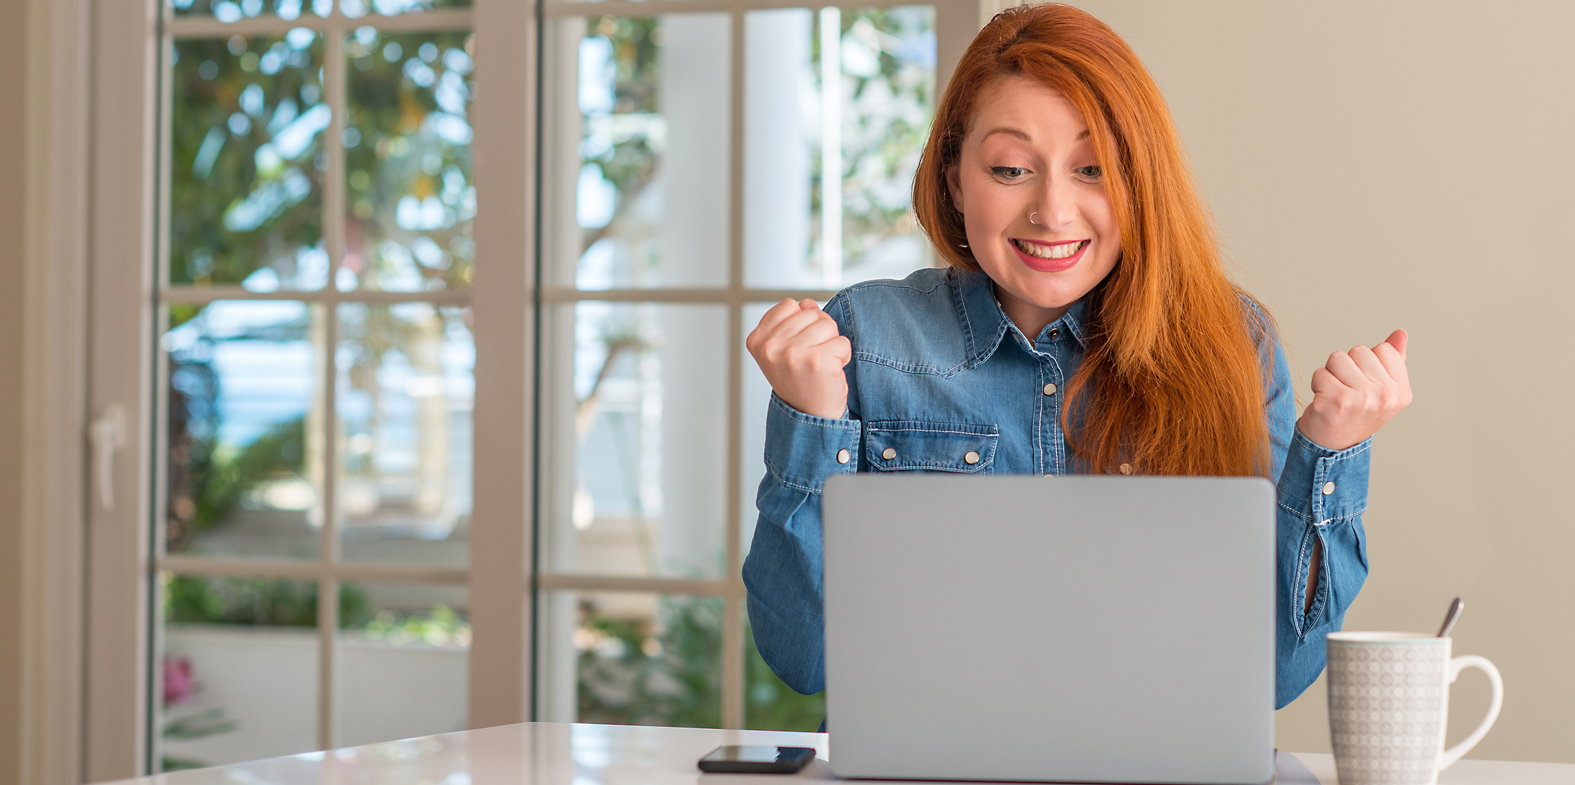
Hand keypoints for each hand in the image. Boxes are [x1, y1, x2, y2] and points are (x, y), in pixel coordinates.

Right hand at [746, 298, 851, 418]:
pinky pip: (842, 342)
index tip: (796, 348)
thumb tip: (809, 303)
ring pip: (828, 325)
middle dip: (818, 333)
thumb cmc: (798, 380)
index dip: (801, 323)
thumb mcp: (783, 347)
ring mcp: (793, 353)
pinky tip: (830, 372)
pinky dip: (843, 357)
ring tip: (820, 365)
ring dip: (831, 344)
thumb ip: (792, 321)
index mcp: (758, 339)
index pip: (790, 305)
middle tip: (810, 359)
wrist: (808, 415)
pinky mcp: (817, 361)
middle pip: (811, 313)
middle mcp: (771, 346)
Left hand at [1296, 329, 1412, 450]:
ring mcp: (1361, 398)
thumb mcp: (1382, 390)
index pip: (1383, 349)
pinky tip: (1324, 401)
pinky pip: (1320, 372)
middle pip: (1359, 350)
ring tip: (1335, 394)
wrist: (1332, 447)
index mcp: (1401, 392)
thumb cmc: (1355, 414)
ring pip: (1338, 358)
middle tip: (1347, 392)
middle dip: (1348, 367)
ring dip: (1331, 373)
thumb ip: (1393, 360)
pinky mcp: (1336, 400)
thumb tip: (1400, 333)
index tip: (1364, 385)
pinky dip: (1317, 383)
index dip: (1367, 363)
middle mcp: (1385, 396)